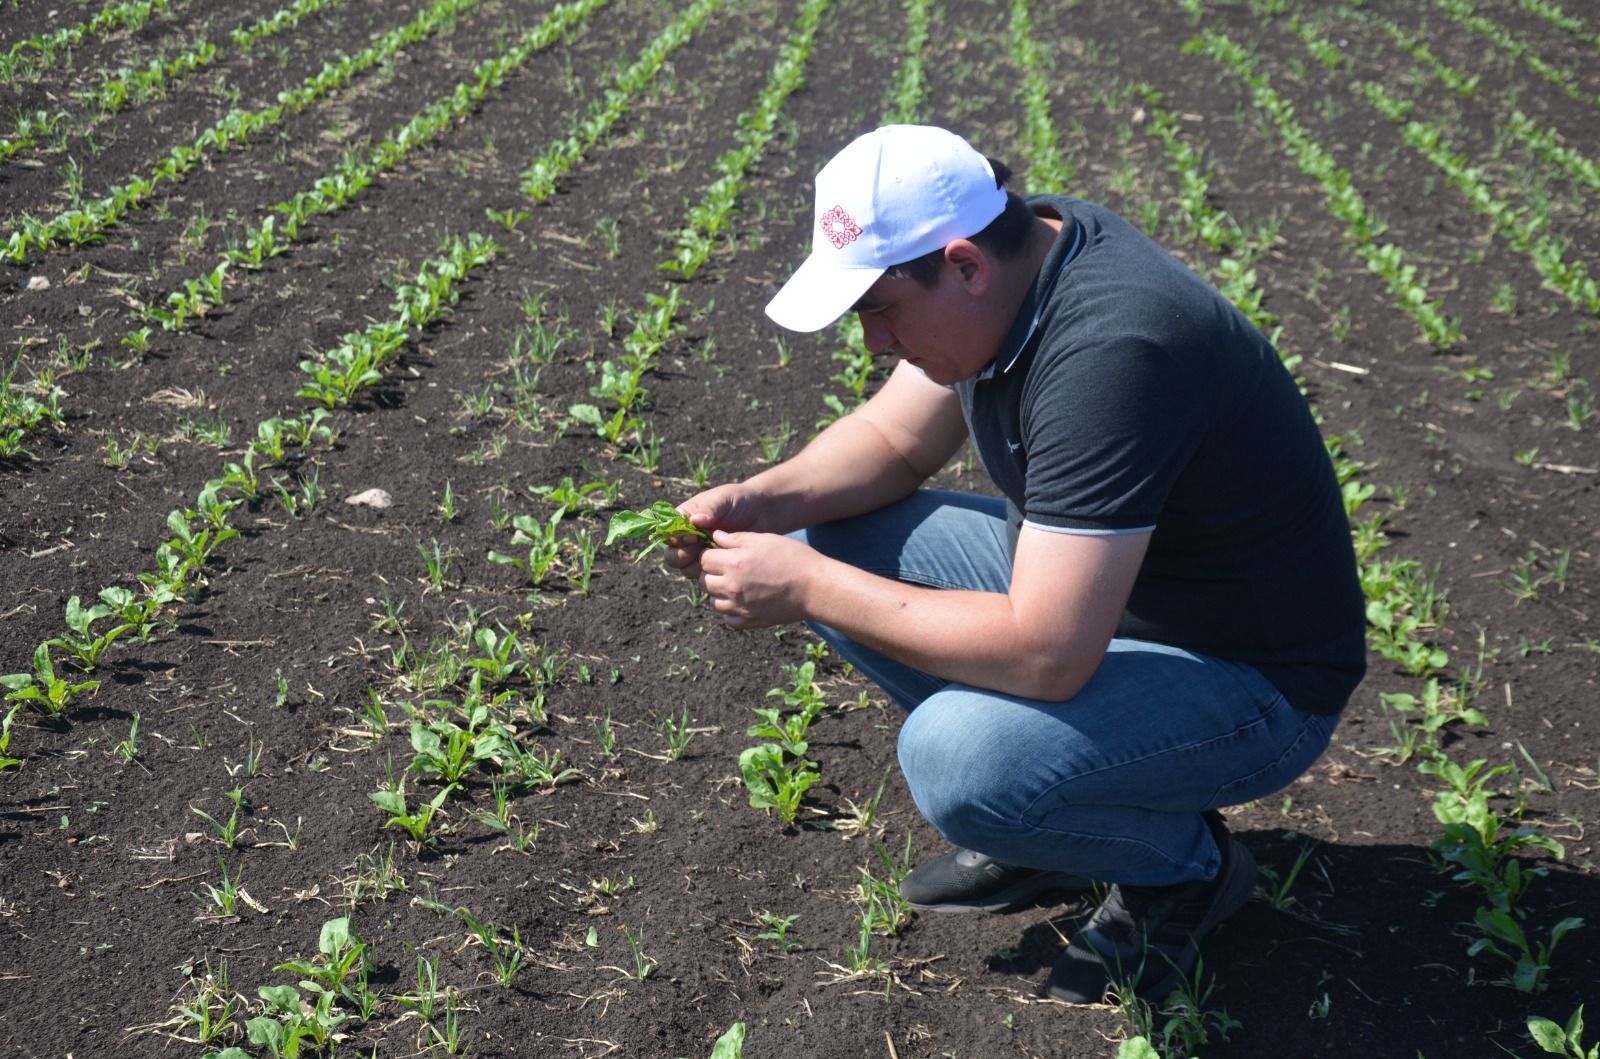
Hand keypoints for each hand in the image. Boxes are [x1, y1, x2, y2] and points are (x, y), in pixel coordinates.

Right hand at [664, 482, 769, 578]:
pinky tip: (726, 563)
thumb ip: (709, 508)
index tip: (693, 537)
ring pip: (686, 570)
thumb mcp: (724, 499)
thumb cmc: (740, 500)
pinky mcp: (714, 566)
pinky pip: (705, 576)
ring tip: (717, 555)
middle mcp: (688, 539)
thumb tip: (695, 520)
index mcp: (684, 519)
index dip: (677, 539)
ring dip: (698, 566)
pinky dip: (712, 573)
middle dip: (683, 556)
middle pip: (672, 556)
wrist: (763, 513)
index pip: (668, 534)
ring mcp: (700, 554)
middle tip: (701, 549)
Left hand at [697, 530, 817, 628]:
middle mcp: (732, 587)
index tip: (721, 553)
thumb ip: (736, 538)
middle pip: (705, 581)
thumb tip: (716, 537)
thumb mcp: (764, 539)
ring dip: (720, 592)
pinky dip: (731, 611)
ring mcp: (739, 607)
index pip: (704, 559)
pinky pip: (728, 618)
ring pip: (714, 601)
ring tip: (737, 584)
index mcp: (733, 563)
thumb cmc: (793, 558)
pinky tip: (743, 600)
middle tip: (728, 568)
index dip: (711, 554)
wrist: (815, 588)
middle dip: (713, 573)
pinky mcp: (749, 621)